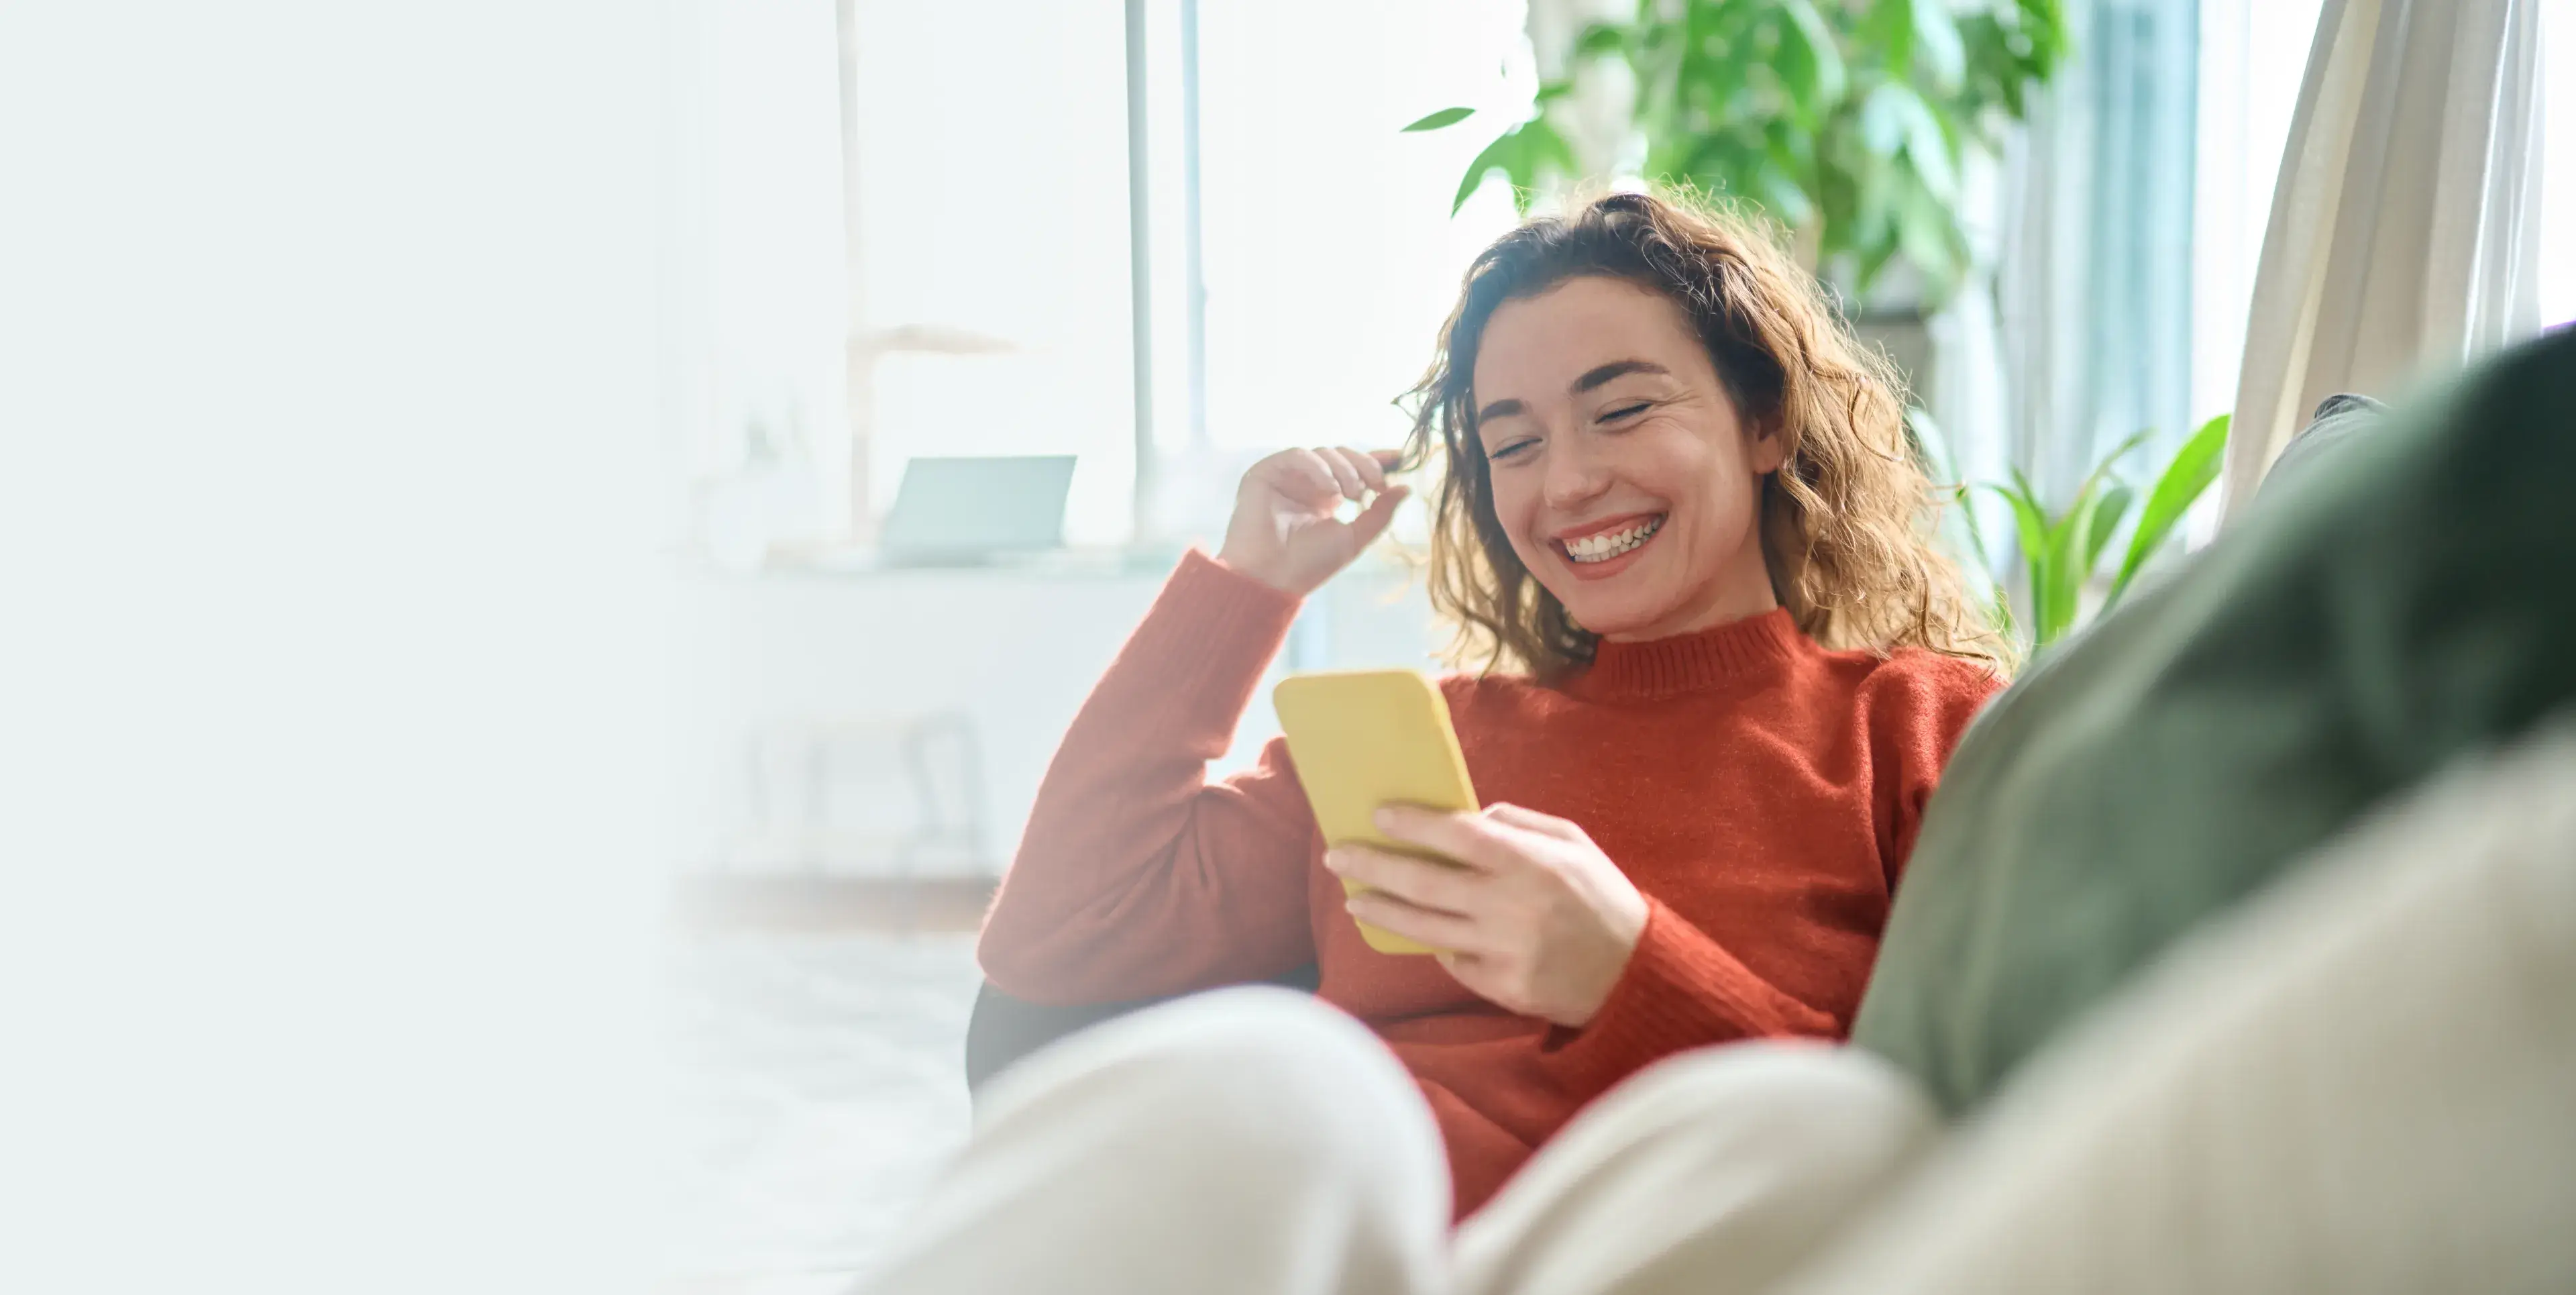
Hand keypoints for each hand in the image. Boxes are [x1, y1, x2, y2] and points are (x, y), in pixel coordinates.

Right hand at [1215, 446, 1408, 596]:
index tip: (1401, 457)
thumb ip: (1379, 514)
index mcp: (1326, 497)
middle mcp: (1306, 484)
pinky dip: (1318, 468)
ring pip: (1323, 452)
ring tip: (1350, 495)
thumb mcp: (1354, 538)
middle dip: (1364, 466)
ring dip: (1344, 469)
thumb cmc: (1308, 565)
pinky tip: (1330, 490)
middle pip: (1342, 455)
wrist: (1271, 579)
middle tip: (1375, 486)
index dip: (1376, 459)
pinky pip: (1297, 455)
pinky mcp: (1265, 473)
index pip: (1353, 468)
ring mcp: (1286, 477)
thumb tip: (1405, 488)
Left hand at [1325, 804, 1648, 1027]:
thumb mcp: (1574, 843)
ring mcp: (1503, 951)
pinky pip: (1452, 961)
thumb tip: (1469, 816)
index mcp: (1531, 863)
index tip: (1378, 814)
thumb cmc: (1603, 898)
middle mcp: (1511, 907)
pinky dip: (1435, 944)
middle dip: (1373, 865)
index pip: (1457, 835)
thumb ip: (1520, 823)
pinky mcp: (1500, 987)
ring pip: (1424, 928)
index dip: (1413, 823)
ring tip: (1353, 899)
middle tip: (1338, 855)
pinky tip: (1421, 932)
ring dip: (1382, 911)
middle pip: (1424, 882)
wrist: (1636, 975)